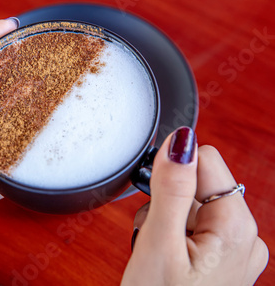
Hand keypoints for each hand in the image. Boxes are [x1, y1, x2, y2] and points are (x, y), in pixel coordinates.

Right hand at [121, 127, 268, 284]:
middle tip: (157, 236)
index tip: (157, 200)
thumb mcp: (159, 243)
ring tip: (160, 251)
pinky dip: (174, 235)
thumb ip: (171, 187)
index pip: (206, 160)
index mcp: (236, 226)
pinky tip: (167, 257)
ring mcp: (235, 249)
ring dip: (168, 220)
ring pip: (193, 204)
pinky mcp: (222, 259)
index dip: (173, 174)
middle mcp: (245, 235)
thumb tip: (179, 141)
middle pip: (199, 183)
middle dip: (169, 202)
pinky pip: (195, 226)